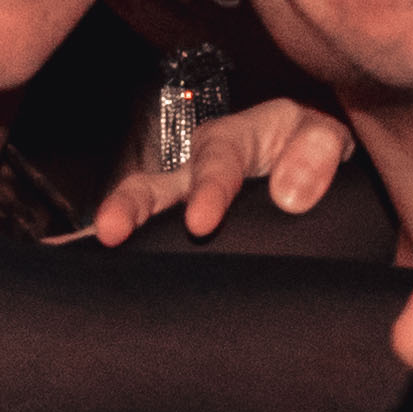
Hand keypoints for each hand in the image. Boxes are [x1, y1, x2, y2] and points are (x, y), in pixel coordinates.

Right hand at [81, 93, 355, 244]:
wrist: (313, 164)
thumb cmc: (316, 148)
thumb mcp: (327, 137)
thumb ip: (317, 154)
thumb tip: (288, 196)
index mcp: (235, 139)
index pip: (218, 163)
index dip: (209, 191)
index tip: (201, 223)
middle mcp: (196, 167)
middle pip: (154, 184)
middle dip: (130, 207)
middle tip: (110, 233)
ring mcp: (181, 198)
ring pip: (140, 210)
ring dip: (114, 230)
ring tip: (88, 256)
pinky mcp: (177, 227)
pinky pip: (146, 242)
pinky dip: (116, 256)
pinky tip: (85, 275)